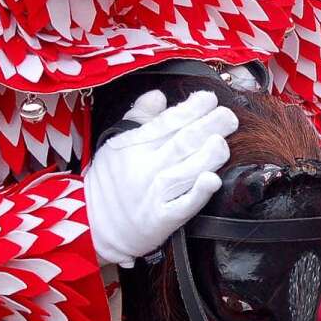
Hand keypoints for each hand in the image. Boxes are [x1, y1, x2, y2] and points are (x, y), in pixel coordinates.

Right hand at [84, 90, 237, 266]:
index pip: (168, 122)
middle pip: (183, 142)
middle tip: (229, 116)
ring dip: (209, 155)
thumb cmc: (109, 181)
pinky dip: (198, 193)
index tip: (210, 99)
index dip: (192, 108)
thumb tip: (159, 95)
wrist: (92, 225)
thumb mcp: (115, 143)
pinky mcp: (162, 220)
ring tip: (223, 142)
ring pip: (187, 170)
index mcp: (135, 145)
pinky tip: (212, 180)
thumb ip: (139, 117)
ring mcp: (155, 194)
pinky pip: (184, 206)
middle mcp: (146, 167)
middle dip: (209, 126)